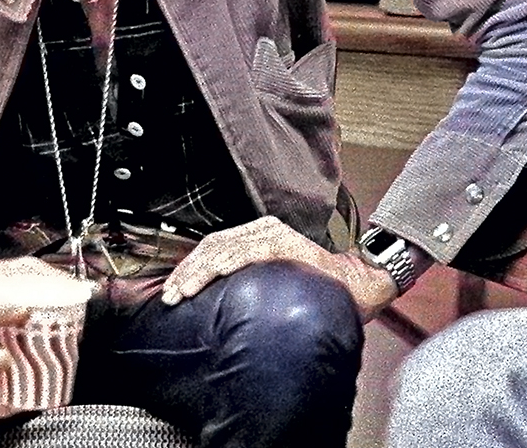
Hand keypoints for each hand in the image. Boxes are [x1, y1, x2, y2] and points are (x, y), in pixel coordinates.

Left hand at [159, 216, 397, 319]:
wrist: (356, 285)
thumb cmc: (314, 286)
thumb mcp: (271, 278)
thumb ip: (246, 278)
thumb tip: (209, 296)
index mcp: (257, 234)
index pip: (211, 246)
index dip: (188, 266)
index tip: (172, 290)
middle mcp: (265, 230)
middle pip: (213, 245)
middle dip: (188, 272)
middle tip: (171, 296)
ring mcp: (278, 236)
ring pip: (228, 247)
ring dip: (202, 270)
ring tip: (185, 291)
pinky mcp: (292, 246)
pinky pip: (256, 250)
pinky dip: (234, 259)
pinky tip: (218, 271)